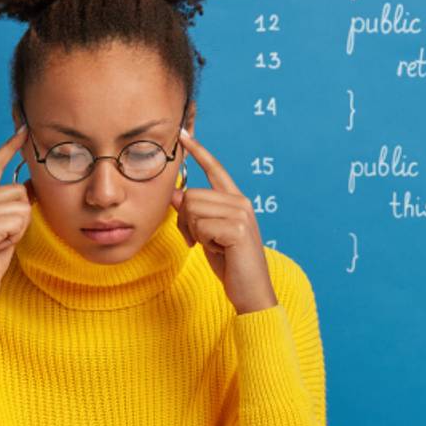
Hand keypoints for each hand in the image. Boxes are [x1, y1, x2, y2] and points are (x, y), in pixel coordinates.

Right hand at [0, 126, 34, 310]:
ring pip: (21, 205)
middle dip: (21, 216)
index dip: (9, 147)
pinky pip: (18, 220)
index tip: (23, 129)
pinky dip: (15, 236)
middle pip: (19, 190)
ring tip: (0, 243)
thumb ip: (12, 206)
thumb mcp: (4, 228)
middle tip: (3, 238)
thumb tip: (32, 186)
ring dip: (19, 228)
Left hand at [170, 128, 277, 313]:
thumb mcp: (206, 234)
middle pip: (191, 195)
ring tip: (212, 246)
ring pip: (193, 210)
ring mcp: (240, 214)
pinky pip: (201, 226)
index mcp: (235, 200)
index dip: (199, 152)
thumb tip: (175, 194)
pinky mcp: (237, 229)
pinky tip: (219, 251)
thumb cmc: (229, 264)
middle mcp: (240, 201)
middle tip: (199, 241)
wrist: (251, 291)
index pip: (215, 169)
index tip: (183, 134)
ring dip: (194, 233)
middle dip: (186, 221)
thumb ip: (194, 213)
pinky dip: (203, 242)